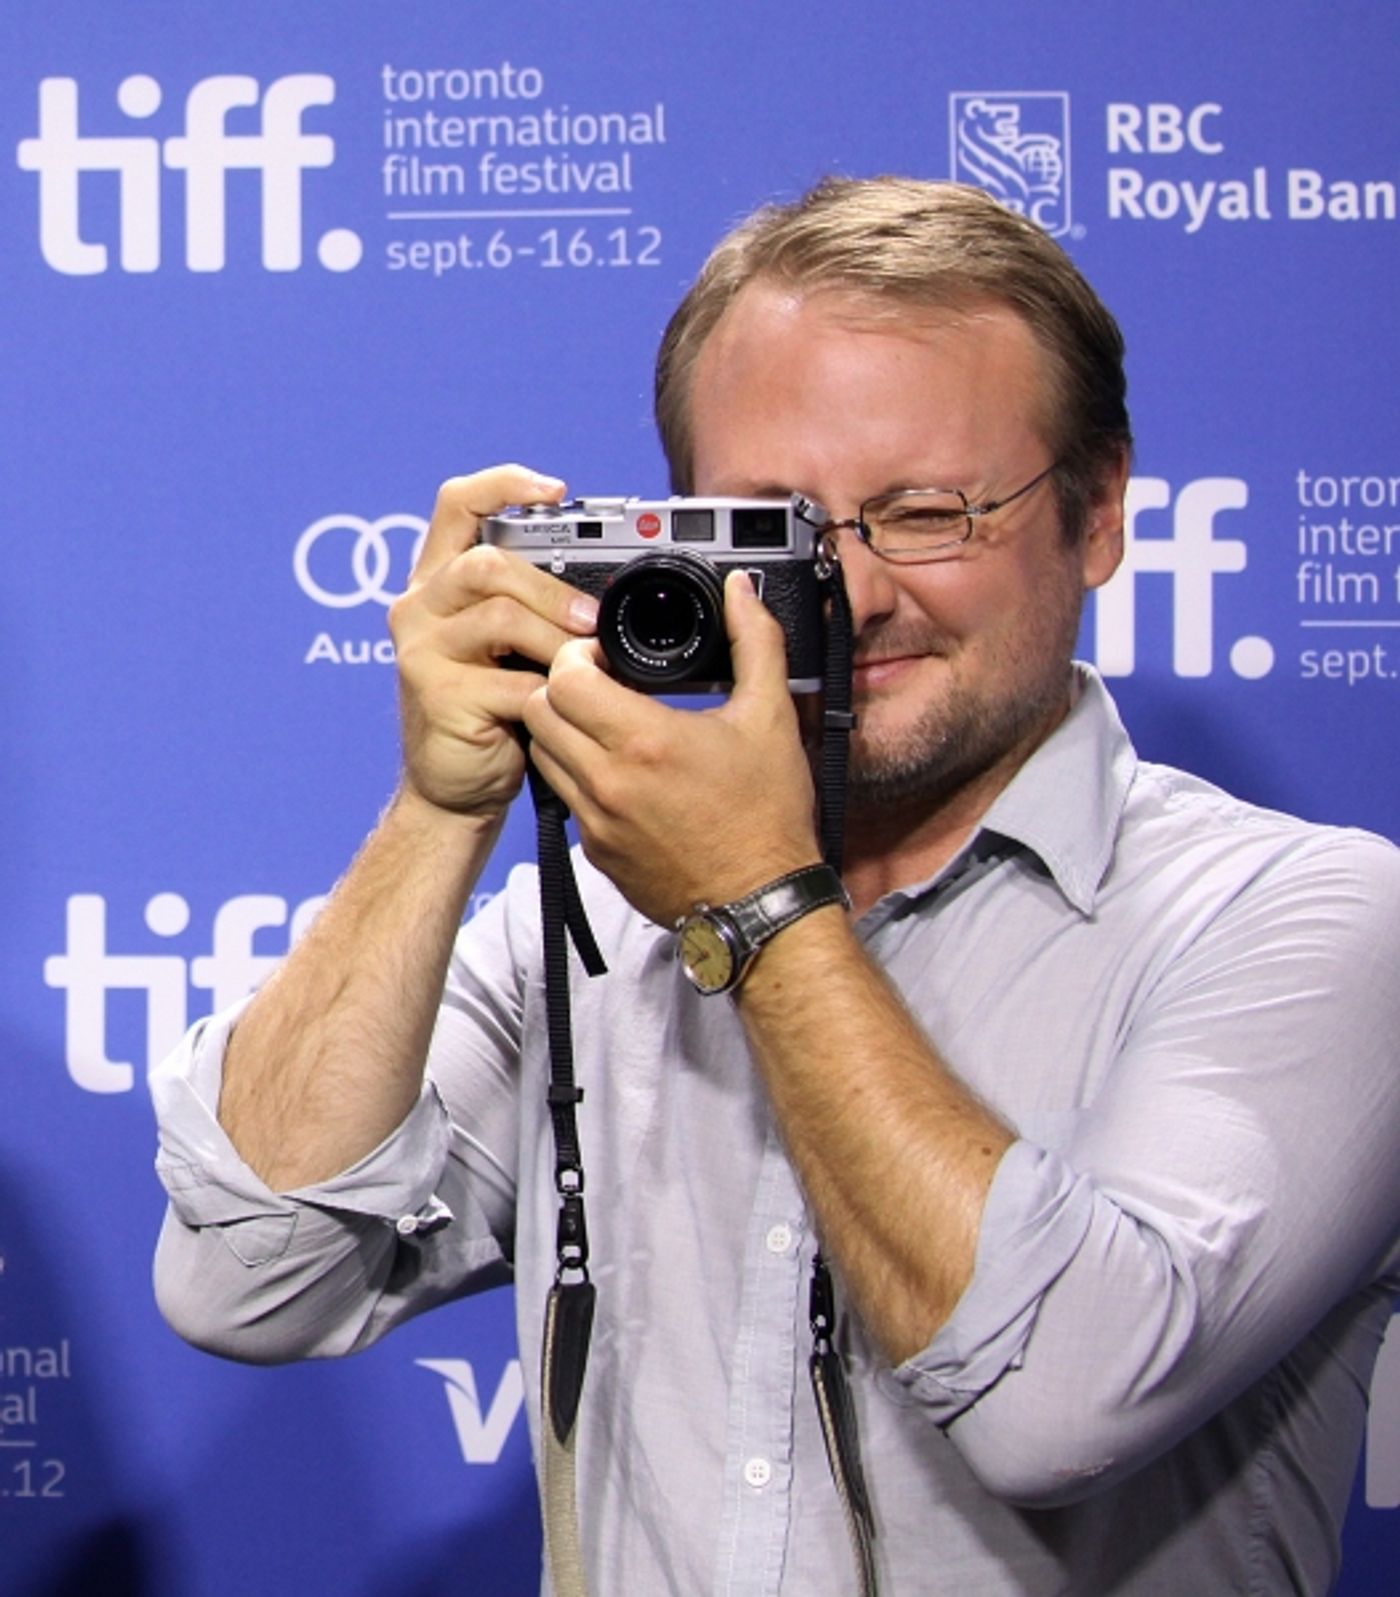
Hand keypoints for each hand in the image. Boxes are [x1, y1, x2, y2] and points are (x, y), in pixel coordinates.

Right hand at [389, 465, 599, 817]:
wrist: (455, 790)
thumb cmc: (492, 715)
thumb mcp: (513, 648)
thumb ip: (536, 609)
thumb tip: (610, 590)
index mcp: (438, 581)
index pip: (458, 504)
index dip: (504, 484)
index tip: (556, 489)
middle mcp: (419, 606)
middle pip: (487, 562)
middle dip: (552, 588)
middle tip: (592, 620)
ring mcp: (422, 650)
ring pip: (499, 616)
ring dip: (556, 639)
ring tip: (585, 664)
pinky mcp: (436, 695)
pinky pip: (508, 681)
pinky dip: (548, 693)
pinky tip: (562, 705)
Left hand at [524, 570, 821, 925]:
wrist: (760, 904)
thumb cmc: (769, 817)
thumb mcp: (772, 718)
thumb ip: (755, 643)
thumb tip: (740, 592)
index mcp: (645, 741)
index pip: (564, 677)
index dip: (577, 656)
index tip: (602, 656)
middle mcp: (609, 781)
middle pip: (538, 710)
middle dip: (559, 686)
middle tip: (595, 683)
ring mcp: (596, 821)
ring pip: (542, 754)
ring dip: (561, 730)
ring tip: (601, 723)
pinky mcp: (595, 852)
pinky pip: (564, 797)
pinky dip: (576, 774)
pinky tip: (614, 769)